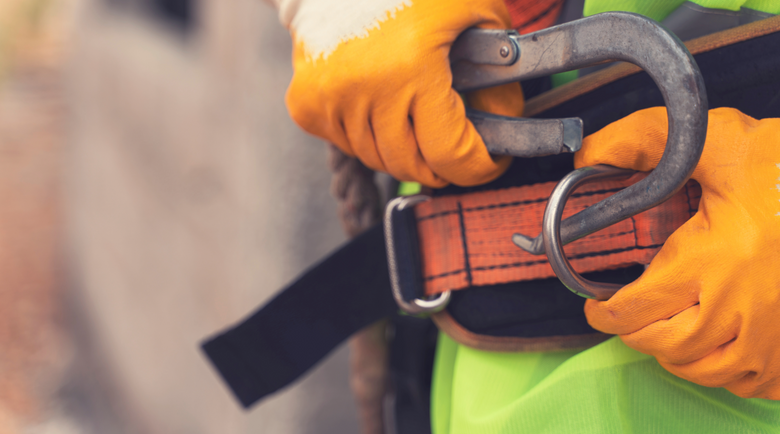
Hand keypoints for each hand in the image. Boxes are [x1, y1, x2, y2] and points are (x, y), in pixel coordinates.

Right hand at [283, 0, 523, 186]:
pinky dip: (368, 137)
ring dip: (405, 151)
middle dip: (444, 164)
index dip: (478, 168)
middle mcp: (366, 89)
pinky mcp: (307, 105)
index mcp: (412, 67)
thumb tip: (508, 120)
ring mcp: (331, 100)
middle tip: (457, 147)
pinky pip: (347, 146)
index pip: (450, 155)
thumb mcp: (474, 9)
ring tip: (418, 122)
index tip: (491, 162)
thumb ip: (502, 67)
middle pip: (414, 166)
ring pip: (379, 160)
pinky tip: (380, 107)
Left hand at [575, 107, 779, 398]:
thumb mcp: (717, 140)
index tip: (596, 305)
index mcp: (712, 259)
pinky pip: (750, 382)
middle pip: (665, 345)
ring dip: (675, 355)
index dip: (603, 311)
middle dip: (635, 334)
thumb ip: (644, 141)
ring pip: (704, 370)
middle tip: (627, 316)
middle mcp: (741, 305)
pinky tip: (716, 347)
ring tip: (666, 331)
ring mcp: (774, 334)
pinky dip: (724, 372)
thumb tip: (587, 154)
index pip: (635, 307)